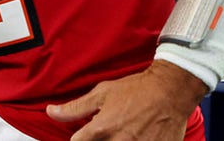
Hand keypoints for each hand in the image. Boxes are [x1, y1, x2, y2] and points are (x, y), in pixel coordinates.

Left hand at [47, 60, 205, 140]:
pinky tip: (139, 136)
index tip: (87, 135)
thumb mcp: (103, 93)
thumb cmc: (138, 89)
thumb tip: (51, 112)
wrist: (172, 89)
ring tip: (126, 133)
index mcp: (101, 129)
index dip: (80, 140)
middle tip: (111, 131)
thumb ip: (75, 107)